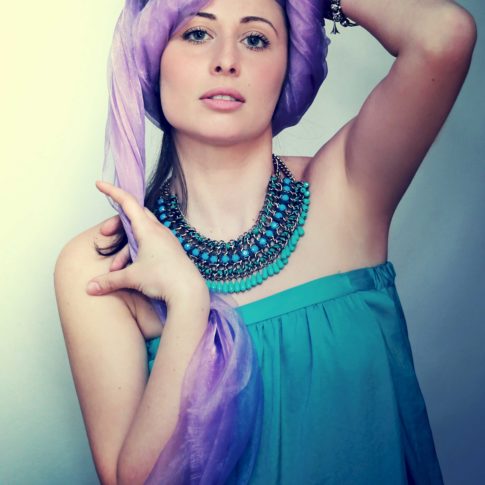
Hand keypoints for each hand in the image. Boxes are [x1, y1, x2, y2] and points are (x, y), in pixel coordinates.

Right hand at [87, 181, 208, 306]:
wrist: (189, 292)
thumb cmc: (164, 279)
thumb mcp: (132, 278)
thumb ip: (110, 280)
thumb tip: (90, 288)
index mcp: (148, 229)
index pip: (128, 202)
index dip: (113, 192)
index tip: (100, 185)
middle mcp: (159, 230)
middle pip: (134, 216)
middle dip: (117, 224)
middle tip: (105, 234)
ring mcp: (166, 239)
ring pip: (141, 233)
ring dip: (126, 246)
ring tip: (116, 267)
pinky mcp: (170, 250)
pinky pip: (150, 243)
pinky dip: (137, 251)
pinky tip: (131, 267)